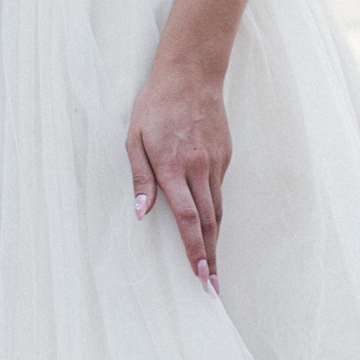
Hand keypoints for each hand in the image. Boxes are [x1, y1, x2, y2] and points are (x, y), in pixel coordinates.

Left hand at [127, 43, 229, 289]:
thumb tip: (141, 213)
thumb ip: (139, 178)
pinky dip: (216, 212)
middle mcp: (198, 168)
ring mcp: (215, 162)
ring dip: (216, 240)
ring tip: (214, 266)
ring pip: (218, 209)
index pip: (187, 218)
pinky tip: (211, 226)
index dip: (194, 250)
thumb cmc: (156, 105)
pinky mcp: (224, 155)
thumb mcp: (134, 138)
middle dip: (210, 257)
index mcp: (172, 166)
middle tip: (212, 286)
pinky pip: (219, 190)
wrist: (191, 73)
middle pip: (208, 222)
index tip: (200, 275)